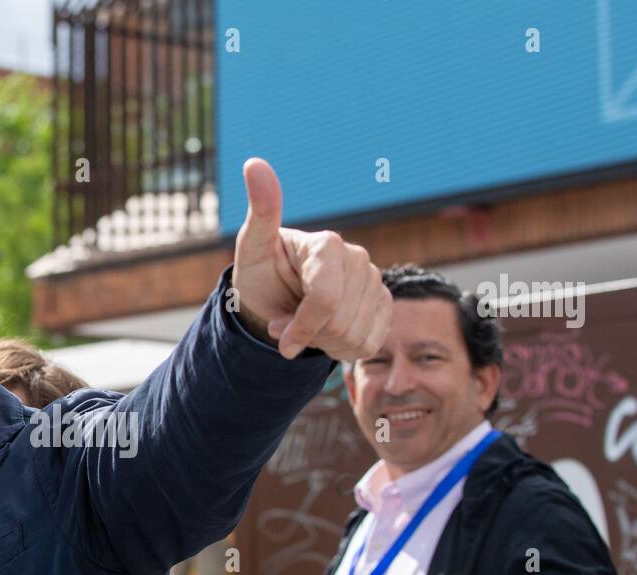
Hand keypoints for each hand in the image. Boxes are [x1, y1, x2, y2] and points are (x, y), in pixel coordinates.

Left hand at [230, 158, 390, 360]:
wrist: (276, 301)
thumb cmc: (262, 275)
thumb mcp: (252, 248)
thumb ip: (261, 211)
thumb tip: (253, 163)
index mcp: (328, 244)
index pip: (324, 300)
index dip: (300, 326)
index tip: (276, 332)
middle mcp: (358, 258)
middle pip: (340, 323)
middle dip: (308, 333)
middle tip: (288, 323)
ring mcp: (375, 281)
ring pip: (355, 337)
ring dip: (322, 342)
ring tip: (306, 325)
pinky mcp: (384, 304)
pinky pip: (369, 344)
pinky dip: (342, 348)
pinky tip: (325, 332)